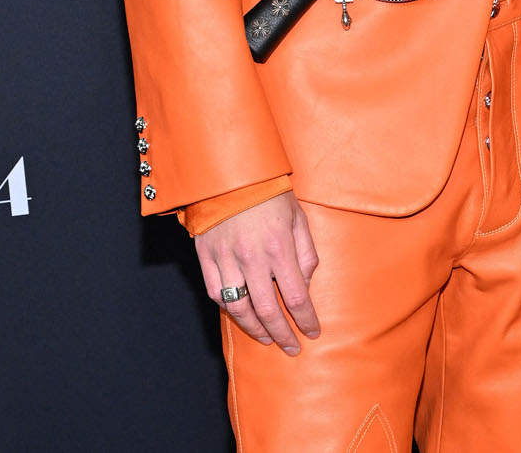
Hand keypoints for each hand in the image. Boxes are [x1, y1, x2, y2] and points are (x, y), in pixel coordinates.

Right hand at [195, 192, 320, 353]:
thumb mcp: (298, 217)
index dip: (305, 319)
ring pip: (239, 308)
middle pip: (268, 310)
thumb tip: (306, 283)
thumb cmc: (269, 193)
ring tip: (267, 337)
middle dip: (282, 334)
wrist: (230, 173)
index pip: (296, 296)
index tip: (312, 332)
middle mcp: (252, 257)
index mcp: (278, 246)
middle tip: (291, 347)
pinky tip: (241, 315)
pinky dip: (229, 309)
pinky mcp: (207, 257)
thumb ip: (305, 252)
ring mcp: (226, 259)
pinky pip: (216, 293)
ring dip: (255, 328)